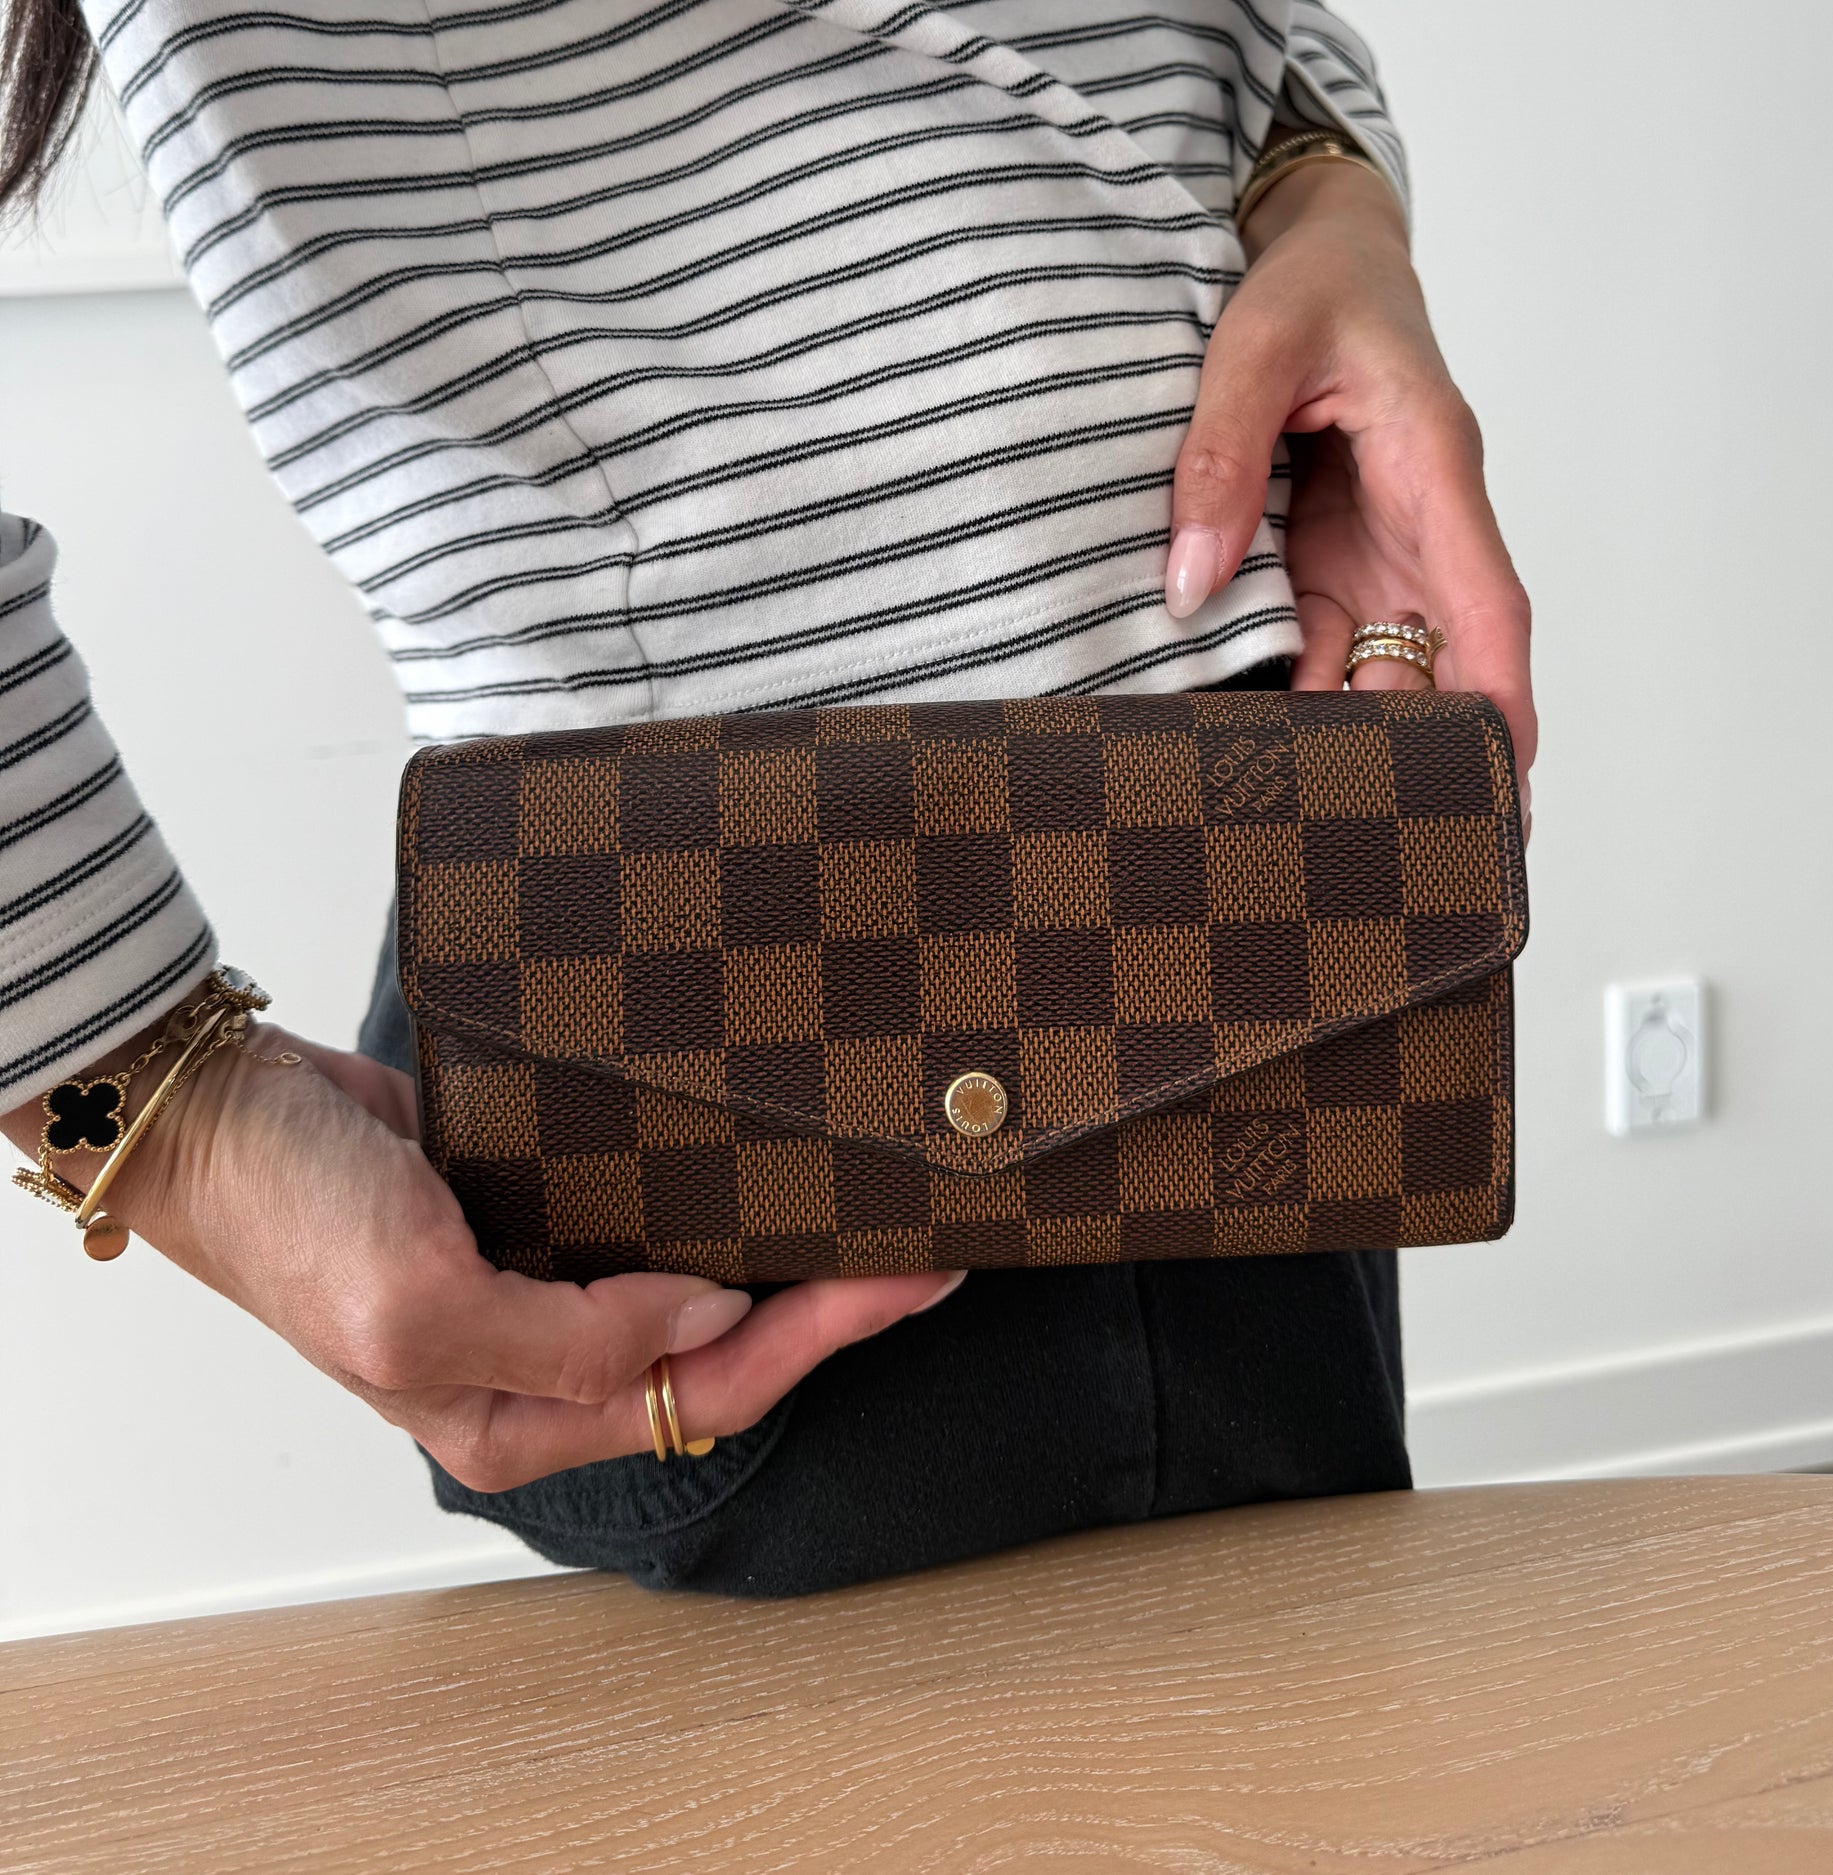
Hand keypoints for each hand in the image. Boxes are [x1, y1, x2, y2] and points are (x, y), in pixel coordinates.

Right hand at [4, 1019, 959, 1491]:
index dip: (814, 1340)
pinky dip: (712, 1181)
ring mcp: (538, 1270)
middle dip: (828, 1301)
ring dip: (779, 1243)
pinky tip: (767, 1149)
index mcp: (513, 1414)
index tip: (905, 1279)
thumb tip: (705, 1316)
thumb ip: (569, 1338)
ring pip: (693, 1273)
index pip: (702, 1390)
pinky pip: (647, 1202)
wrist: (214, 1108)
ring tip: (873, 1198)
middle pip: (720, 1342)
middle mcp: (537, 1356)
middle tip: (927, 1239)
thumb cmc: (289, 1218)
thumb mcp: (420, 1303)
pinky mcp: (532, 1190)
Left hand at [1168, 150, 1534, 824]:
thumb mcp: (1258, 343)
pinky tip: (1260, 749)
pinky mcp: (1333, 558)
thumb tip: (1188, 582)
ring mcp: (1379, 549)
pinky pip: (1325, 641)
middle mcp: (1421, 525)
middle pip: (1440, 658)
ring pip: (1383, 664)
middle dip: (1420, 746)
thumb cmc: (1314, 282)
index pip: (1487, 600)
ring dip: (1354, 732)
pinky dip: (1301, 694)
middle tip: (1384, 835)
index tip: (1508, 775)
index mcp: (1433, 466)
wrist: (1321, 249)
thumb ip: (1219, 453)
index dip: (1500, 693)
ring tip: (1309, 814)